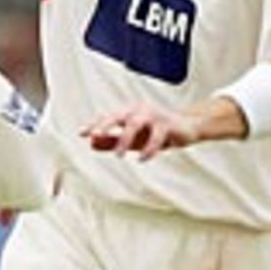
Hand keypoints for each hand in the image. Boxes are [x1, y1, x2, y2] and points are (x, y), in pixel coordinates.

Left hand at [81, 103, 204, 161]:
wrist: (189, 127)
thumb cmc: (158, 131)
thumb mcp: (132, 139)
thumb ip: (111, 141)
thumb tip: (91, 144)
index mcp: (129, 112)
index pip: (108, 116)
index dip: (94, 124)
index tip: (81, 133)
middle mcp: (139, 111)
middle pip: (119, 115)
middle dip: (105, 124)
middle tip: (94, 135)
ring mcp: (154, 116)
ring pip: (136, 124)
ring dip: (125, 139)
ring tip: (118, 155)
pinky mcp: (168, 124)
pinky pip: (156, 137)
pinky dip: (148, 149)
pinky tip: (141, 158)